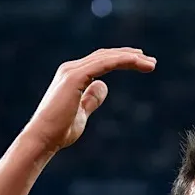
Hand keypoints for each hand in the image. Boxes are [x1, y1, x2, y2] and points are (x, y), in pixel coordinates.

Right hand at [23, 47, 155, 152]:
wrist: (43, 137)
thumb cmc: (60, 131)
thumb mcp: (82, 113)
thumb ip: (91, 99)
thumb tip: (104, 86)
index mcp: (73, 76)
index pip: (101, 61)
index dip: (121, 59)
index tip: (140, 62)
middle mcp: (71, 69)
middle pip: (106, 56)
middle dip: (130, 56)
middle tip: (151, 61)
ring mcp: (72, 71)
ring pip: (107, 57)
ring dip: (131, 58)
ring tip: (150, 63)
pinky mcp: (75, 77)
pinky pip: (103, 64)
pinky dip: (121, 60)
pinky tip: (136, 62)